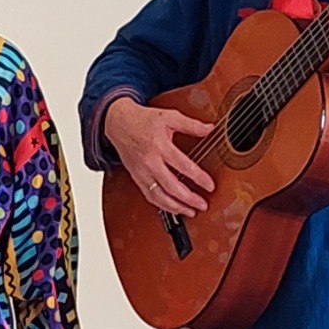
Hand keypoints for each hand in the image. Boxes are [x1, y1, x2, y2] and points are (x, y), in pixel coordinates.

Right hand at [104, 97, 214, 215]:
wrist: (118, 123)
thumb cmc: (143, 120)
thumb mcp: (169, 116)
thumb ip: (191, 124)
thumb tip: (209, 129)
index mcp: (159, 146)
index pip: (183, 166)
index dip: (199, 178)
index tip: (210, 186)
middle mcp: (150, 162)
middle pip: (171, 186)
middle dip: (189, 199)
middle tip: (203, 205)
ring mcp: (142, 172)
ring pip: (159, 196)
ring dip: (175, 207)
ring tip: (191, 211)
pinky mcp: (137, 178)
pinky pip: (149, 196)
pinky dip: (162, 205)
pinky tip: (173, 208)